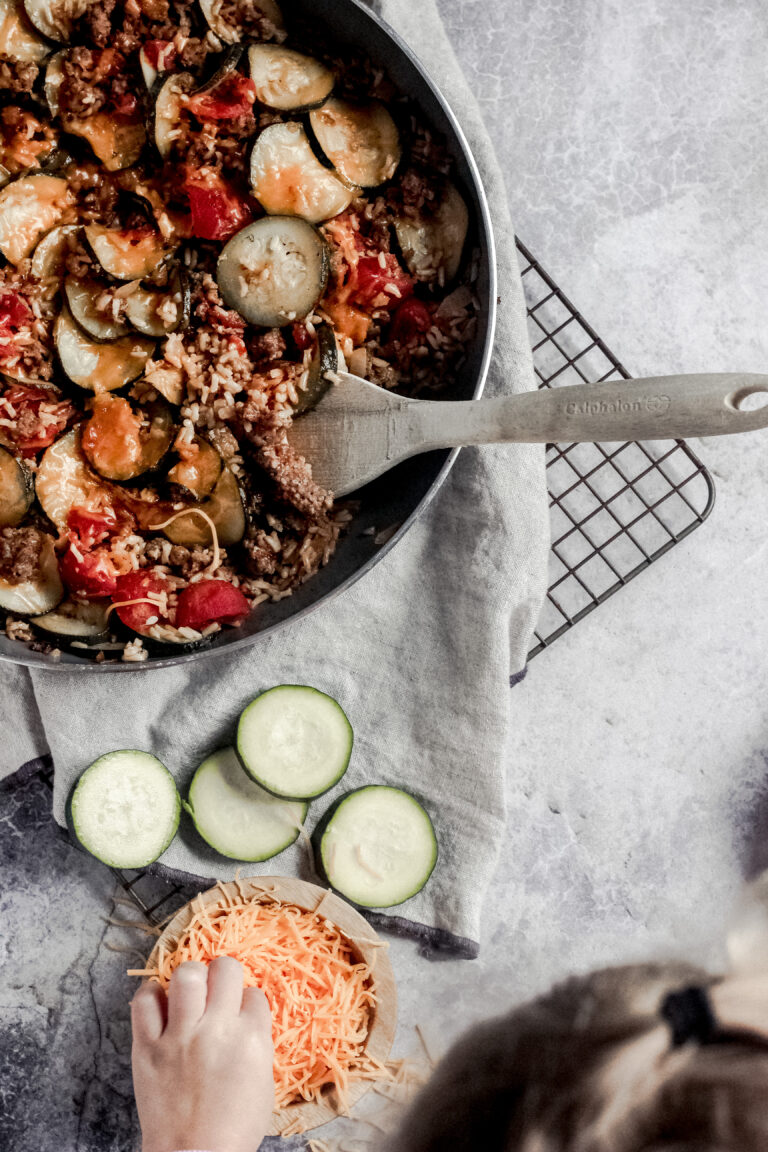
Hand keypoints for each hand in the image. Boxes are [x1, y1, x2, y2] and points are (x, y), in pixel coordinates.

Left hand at [131, 957, 273, 1151]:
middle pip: (224, 969)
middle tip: (217, 991)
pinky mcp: (147, 1047)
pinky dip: (151, 996)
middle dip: (224, 975)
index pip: (253, 993)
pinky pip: (144, 1001)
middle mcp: (216, 1029)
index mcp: (251, 1038)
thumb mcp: (263, 1084)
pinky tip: (159, 1004)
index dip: (246, 1001)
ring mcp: (180, 1036)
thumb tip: (245, 1017)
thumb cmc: (234, 1130)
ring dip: (191, 978)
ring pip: (186, 975)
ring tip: (189, 991)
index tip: (238, 1012)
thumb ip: (256, 1044)